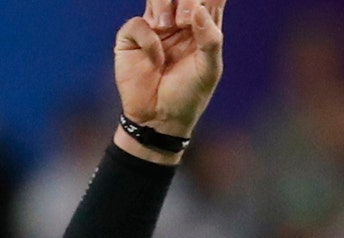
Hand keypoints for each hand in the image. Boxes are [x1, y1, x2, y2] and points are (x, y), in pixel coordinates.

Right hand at [114, 0, 225, 157]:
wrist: (160, 120)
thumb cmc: (188, 96)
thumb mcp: (209, 70)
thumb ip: (210, 39)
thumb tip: (199, 9)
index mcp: (202, 27)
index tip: (203, 6)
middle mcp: (178, 22)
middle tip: (184, 20)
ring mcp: (154, 28)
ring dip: (164, 4)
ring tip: (170, 25)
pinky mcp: (132, 38)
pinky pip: (138, 24)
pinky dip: (148, 40)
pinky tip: (156, 60)